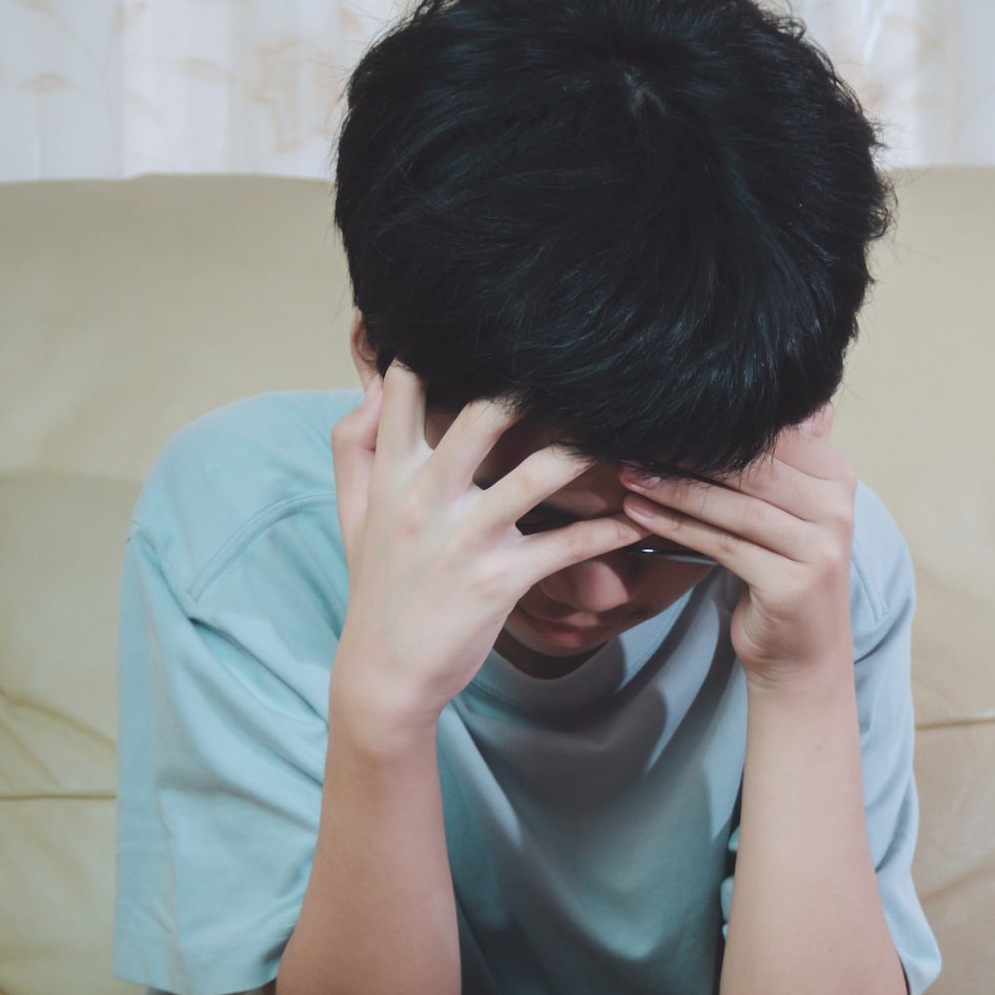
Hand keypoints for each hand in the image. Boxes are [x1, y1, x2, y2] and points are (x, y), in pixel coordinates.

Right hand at [329, 364, 650, 730]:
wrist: (384, 674)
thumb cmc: (377, 585)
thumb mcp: (351, 513)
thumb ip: (355, 444)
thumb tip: (374, 382)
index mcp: (392, 474)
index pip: (409, 390)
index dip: (443, 346)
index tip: (491, 320)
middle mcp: (426, 497)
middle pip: (483, 415)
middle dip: (532, 384)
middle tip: (584, 360)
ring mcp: (465, 539)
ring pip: (538, 473)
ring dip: (590, 450)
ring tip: (629, 428)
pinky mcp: (499, 580)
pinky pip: (568, 544)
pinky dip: (612, 529)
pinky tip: (643, 515)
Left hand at [617, 404, 854, 690]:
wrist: (802, 656)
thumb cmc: (783, 575)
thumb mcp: (787, 512)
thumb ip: (776, 461)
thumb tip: (751, 398)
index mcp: (837, 478)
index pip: (770, 437)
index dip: (713, 424)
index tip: (659, 416)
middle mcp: (837, 508)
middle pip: (752, 468)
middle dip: (688, 452)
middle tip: (635, 439)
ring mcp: (819, 547)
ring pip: (734, 505)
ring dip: (674, 487)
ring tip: (629, 473)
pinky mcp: (792, 583)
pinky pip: (722, 544)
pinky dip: (676, 525)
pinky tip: (639, 512)